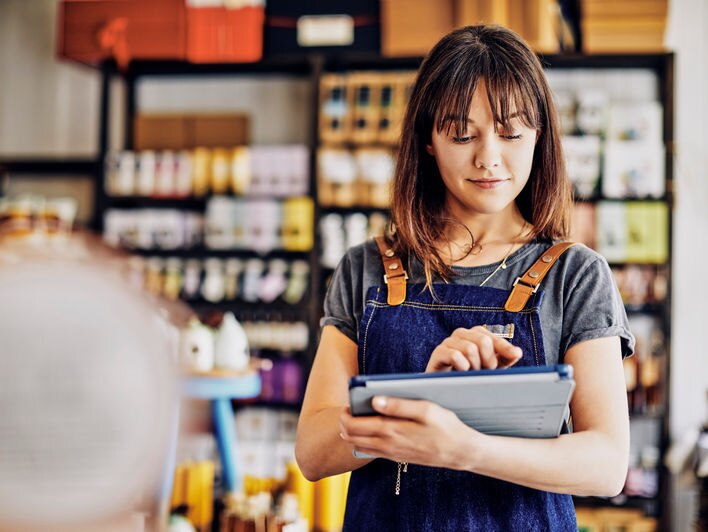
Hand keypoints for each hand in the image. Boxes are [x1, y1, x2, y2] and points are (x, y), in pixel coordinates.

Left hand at [339, 397, 479, 469]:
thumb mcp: (425, 409)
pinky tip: (373, 429)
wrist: (460, 452)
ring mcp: (391, 454)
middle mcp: (387, 445)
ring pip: (359, 447)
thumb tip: (375, 400)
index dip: (345, 414)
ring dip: (353, 433)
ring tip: (359, 417)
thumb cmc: (445, 426)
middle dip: (345, 423)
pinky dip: (364, 441)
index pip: (354, 426)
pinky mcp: (396, 458)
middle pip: (351, 437)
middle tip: (350, 409)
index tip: (349, 402)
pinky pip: (371, 452)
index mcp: (391, 430)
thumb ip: (399, 405)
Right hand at [426, 326, 521, 371]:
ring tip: (471, 374)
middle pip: (483, 341)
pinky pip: (454, 355)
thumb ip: (506, 358)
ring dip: (474, 366)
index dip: (504, 348)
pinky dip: (462, 366)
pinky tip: (461, 373)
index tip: (514, 356)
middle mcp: (462, 334)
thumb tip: (517, 351)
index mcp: (475, 334)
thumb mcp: (492, 368)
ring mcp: (448, 342)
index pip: (493, 337)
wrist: (446, 388)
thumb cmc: (471, 376)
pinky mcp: (437, 353)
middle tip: (484, 372)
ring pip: (469, 349)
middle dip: (488, 360)